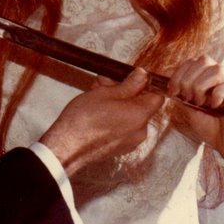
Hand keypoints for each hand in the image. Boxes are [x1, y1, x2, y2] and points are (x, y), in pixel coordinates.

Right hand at [37, 68, 161, 175]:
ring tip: (95, 92)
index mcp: (141, 115)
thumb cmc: (84, 121)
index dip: (146, 84)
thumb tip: (142, 76)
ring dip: (116, 101)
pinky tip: (96, 108)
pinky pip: (122, 127)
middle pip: (140, 105)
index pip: (157, 96)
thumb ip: (129, 84)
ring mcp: (130, 142)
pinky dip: (113, 116)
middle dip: (124, 90)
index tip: (133, 77)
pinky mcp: (119, 148)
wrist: (67, 147)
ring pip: (129, 115)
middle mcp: (140, 131)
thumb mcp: (106, 93)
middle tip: (105, 82)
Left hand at [165, 55, 223, 164]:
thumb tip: (167, 77)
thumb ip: (180, 91)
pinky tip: (215, 107)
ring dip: (202, 87)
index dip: (179, 74)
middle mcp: (218, 76)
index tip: (172, 91)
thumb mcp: (187, 106)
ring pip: (216, 70)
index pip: (192, 61)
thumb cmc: (208, 123)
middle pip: (204, 60)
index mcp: (205, 75)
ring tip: (201, 103)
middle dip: (188, 80)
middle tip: (187, 99)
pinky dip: (217, 96)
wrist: (222, 141)